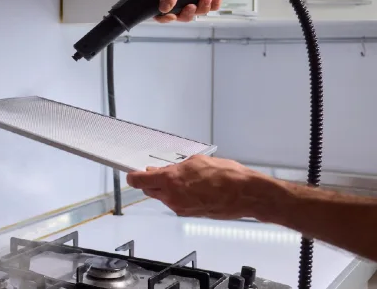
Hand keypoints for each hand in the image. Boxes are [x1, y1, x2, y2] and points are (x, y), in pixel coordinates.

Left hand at [126, 155, 274, 219]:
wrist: (245, 194)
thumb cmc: (226, 175)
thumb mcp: (196, 162)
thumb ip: (177, 167)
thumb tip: (168, 169)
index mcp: (170, 180)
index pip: (140, 181)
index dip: (133, 176)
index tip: (131, 174)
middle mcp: (172, 197)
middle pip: (150, 190)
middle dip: (150, 182)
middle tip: (156, 172)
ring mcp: (180, 207)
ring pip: (163, 197)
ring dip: (165, 189)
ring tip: (181, 179)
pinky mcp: (189, 214)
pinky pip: (176, 204)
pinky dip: (177, 196)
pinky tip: (190, 188)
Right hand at [154, 0, 234, 22]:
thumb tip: (163, 9)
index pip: (158, 6)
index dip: (163, 15)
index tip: (172, 16)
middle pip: (178, 13)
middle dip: (187, 13)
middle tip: (193, 6)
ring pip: (194, 12)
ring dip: (202, 8)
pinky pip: (208, 8)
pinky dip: (213, 5)